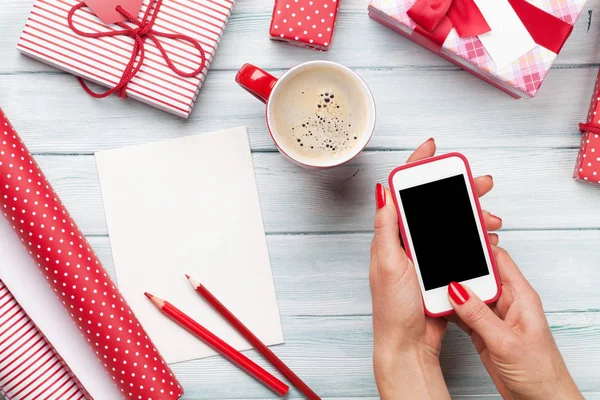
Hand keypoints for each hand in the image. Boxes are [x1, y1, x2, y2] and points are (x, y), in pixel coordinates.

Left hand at [370, 138, 501, 398]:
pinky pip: (460, 243)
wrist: (409, 344)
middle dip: (459, 189)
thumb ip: (387, 227)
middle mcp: (407, 240)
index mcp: (391, 235)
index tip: (431, 147)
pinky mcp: (439, 267)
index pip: (402, 192)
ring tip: (492, 218)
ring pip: (451, 222)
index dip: (416, 165)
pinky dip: (475, 237)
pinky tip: (487, 236)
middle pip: (433, 203)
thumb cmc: (393, 309)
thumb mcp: (387, 263)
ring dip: (473, 215)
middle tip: (482, 182)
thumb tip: (383, 191)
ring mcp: (425, 254)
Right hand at [448, 249, 582, 399]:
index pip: (499, 260)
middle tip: (436, 263)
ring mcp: (494, 317)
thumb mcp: (505, 341)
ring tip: (431, 284)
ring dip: (452, 291)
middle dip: (459, 268)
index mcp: (521, 297)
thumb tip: (456, 289)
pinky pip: (463, 313)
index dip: (480, 246)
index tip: (458, 237)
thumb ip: (479, 314)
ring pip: (469, 294)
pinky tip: (438, 307)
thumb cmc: (539, 373)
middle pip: (479, 274)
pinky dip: (450, 310)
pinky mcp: (483, 331)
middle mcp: (507, 303)